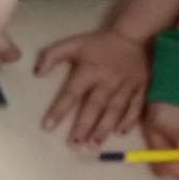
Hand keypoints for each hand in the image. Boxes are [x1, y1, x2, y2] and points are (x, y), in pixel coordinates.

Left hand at [35, 28, 149, 146]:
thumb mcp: (73, 43)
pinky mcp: (141, 88)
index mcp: (89, 70)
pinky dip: (129, 120)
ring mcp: (126, 86)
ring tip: (94, 144)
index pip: (71, 93)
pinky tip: (120, 133)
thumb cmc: (99, 43)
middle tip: (75, 143)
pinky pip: (135, 107)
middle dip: (84, 126)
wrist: (133, 35)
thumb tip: (37, 73)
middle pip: (95, 106)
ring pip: (115, 110)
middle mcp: (107, 80)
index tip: (47, 127)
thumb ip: (52, 55)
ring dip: (104, 128)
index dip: (59, 110)